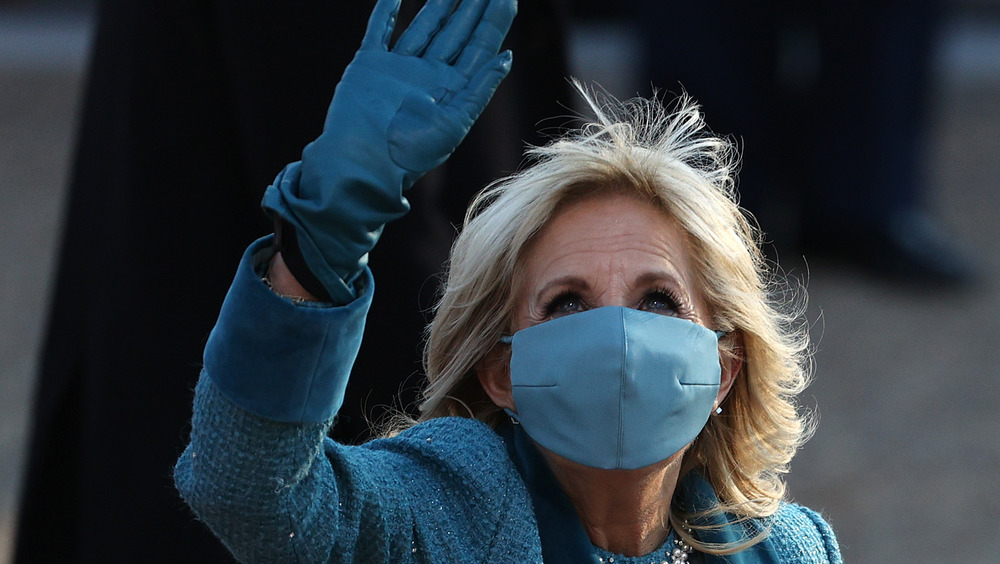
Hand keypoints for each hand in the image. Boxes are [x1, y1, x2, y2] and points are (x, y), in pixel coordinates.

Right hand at [261, 0, 515, 303]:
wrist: (363, 162)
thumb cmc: (410, 151)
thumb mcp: (455, 121)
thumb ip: (480, 87)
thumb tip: (507, 56)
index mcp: (453, 90)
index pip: (480, 47)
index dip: (494, 21)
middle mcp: (429, 76)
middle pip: (457, 32)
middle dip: (472, 6)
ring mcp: (400, 69)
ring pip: (425, 26)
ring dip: (439, 5)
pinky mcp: (371, 65)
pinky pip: (380, 31)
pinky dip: (385, 11)